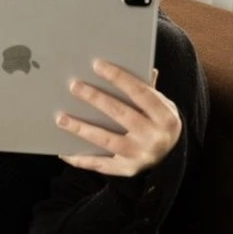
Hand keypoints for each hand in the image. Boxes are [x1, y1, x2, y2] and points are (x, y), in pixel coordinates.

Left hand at [56, 59, 180, 176]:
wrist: (171, 159)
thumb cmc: (160, 125)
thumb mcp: (162, 107)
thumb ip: (148, 89)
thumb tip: (139, 63)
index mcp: (165, 117)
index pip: (140, 92)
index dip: (118, 77)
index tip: (97, 65)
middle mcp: (154, 137)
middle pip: (120, 113)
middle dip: (95, 98)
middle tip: (74, 86)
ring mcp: (140, 155)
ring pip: (106, 140)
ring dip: (82, 128)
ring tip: (61, 118)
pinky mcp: (127, 170)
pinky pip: (100, 165)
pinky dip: (80, 159)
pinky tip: (63, 151)